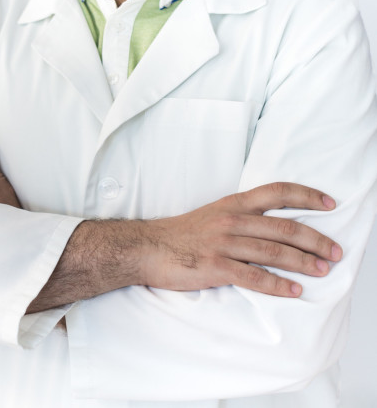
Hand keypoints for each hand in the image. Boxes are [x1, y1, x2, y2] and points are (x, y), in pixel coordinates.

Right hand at [141, 182, 342, 296]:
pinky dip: (277, 285)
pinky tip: (294, 291)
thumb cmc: (183, 233)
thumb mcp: (215, 213)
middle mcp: (232, 219)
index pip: (277, 192)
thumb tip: (275, 227)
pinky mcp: (215, 267)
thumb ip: (243, 216)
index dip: (306, 196)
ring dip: (303, 262)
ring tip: (323, 270)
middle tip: (336, 251)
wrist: (148, 247)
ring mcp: (224, 243)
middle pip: (284, 226)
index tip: (329, 203)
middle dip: (315, 238)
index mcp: (234, 203)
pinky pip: (253, 277)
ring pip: (274, 251)